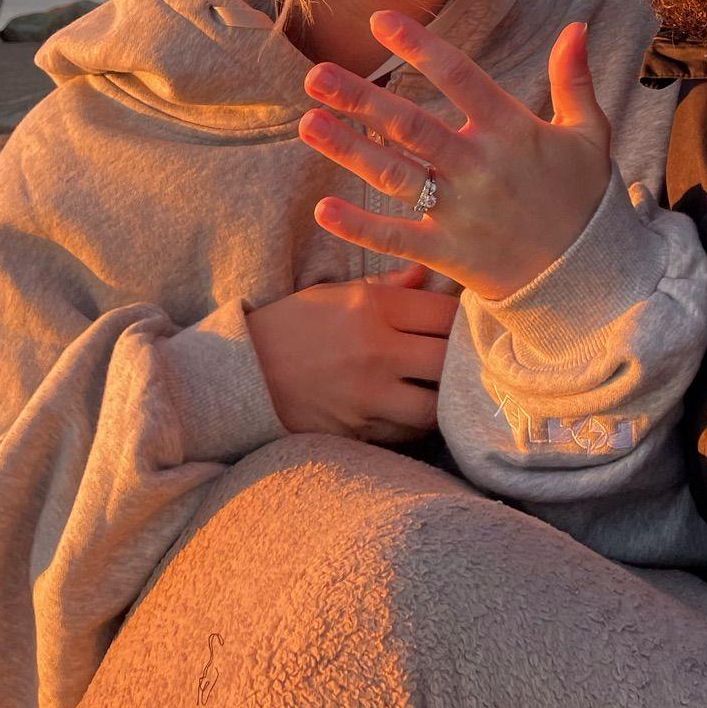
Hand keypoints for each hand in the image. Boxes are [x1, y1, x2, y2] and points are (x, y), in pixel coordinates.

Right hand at [244, 267, 457, 444]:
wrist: (241, 374)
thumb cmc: (292, 325)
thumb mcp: (334, 293)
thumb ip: (386, 286)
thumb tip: (427, 274)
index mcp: (372, 308)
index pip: (444, 313)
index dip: (462, 319)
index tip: (465, 323)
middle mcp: (375, 351)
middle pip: (448, 361)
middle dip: (460, 360)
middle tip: (464, 360)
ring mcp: (366, 396)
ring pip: (433, 408)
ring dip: (442, 400)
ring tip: (442, 391)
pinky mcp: (355, 431)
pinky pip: (404, 433)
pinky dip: (414, 426)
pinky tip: (412, 411)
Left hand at [300, 14, 612, 302]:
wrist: (591, 277)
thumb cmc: (585, 198)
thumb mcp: (589, 133)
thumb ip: (574, 78)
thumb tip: (576, 25)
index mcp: (512, 130)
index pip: (459, 77)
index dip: (420, 46)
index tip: (380, 20)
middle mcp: (480, 166)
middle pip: (411, 126)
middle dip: (361, 99)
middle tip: (315, 75)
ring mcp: (461, 212)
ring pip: (395, 175)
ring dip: (348, 150)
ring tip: (308, 122)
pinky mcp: (449, 254)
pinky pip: (397, 239)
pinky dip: (360, 227)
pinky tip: (323, 209)